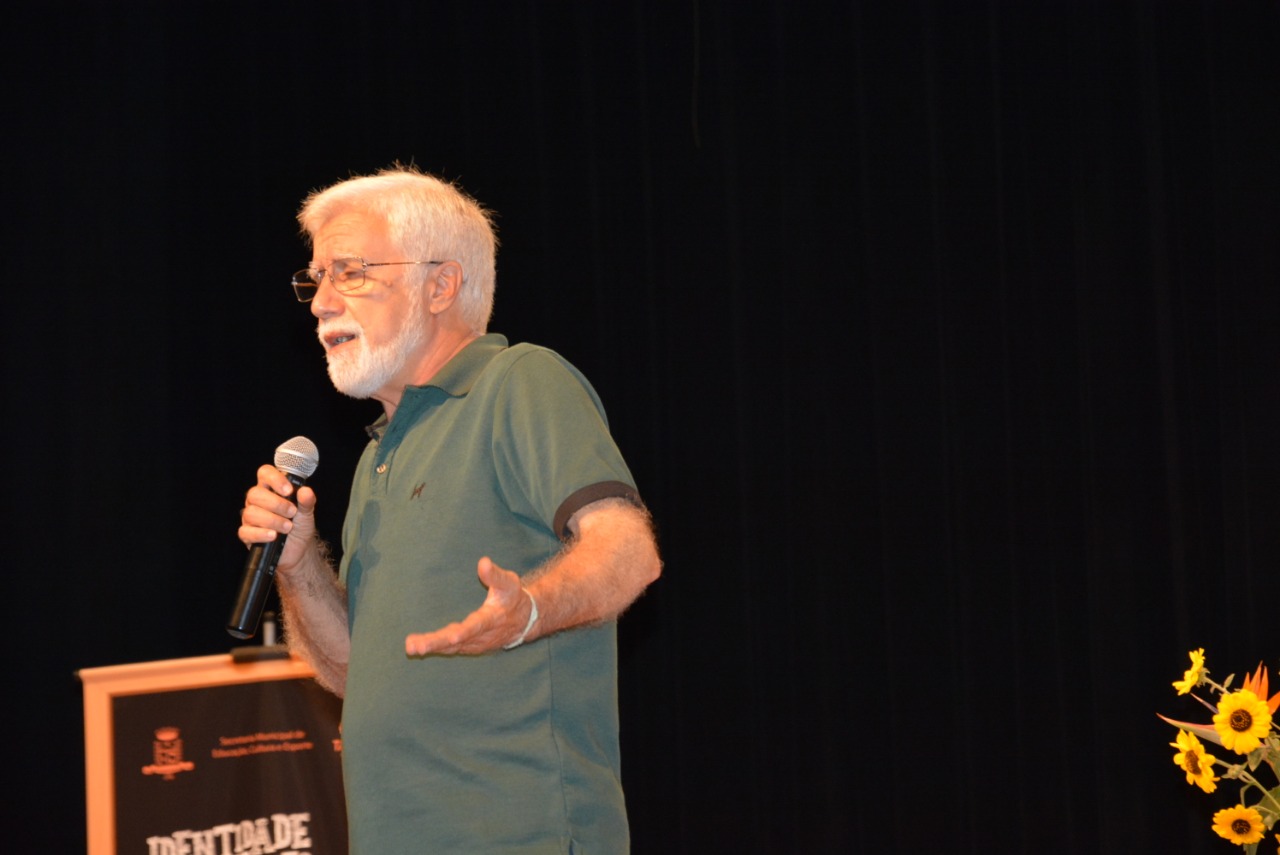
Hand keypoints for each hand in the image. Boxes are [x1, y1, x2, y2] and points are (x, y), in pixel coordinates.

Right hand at [238, 464, 317, 573]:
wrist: (299, 550)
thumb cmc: (300, 527)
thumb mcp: (307, 513)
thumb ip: (307, 501)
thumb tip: (306, 491)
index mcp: (271, 490)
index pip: (265, 474)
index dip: (274, 478)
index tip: (289, 491)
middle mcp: (257, 501)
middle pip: (255, 494)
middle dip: (276, 504)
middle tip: (292, 513)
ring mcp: (250, 518)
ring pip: (251, 513)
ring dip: (272, 520)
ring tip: (288, 527)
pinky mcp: (247, 535)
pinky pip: (246, 531)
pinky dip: (261, 534)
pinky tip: (273, 536)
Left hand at [405, 557, 532, 655]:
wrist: (523, 621)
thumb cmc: (512, 597)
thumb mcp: (509, 583)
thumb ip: (494, 574)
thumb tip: (483, 562)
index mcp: (491, 619)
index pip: (476, 626)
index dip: (464, 632)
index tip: (451, 637)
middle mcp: (482, 636)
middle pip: (457, 642)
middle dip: (436, 644)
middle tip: (415, 647)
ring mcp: (475, 644)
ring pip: (451, 648)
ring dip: (431, 647)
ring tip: (410, 646)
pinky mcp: (469, 647)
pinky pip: (450, 649)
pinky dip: (436, 649)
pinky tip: (418, 647)